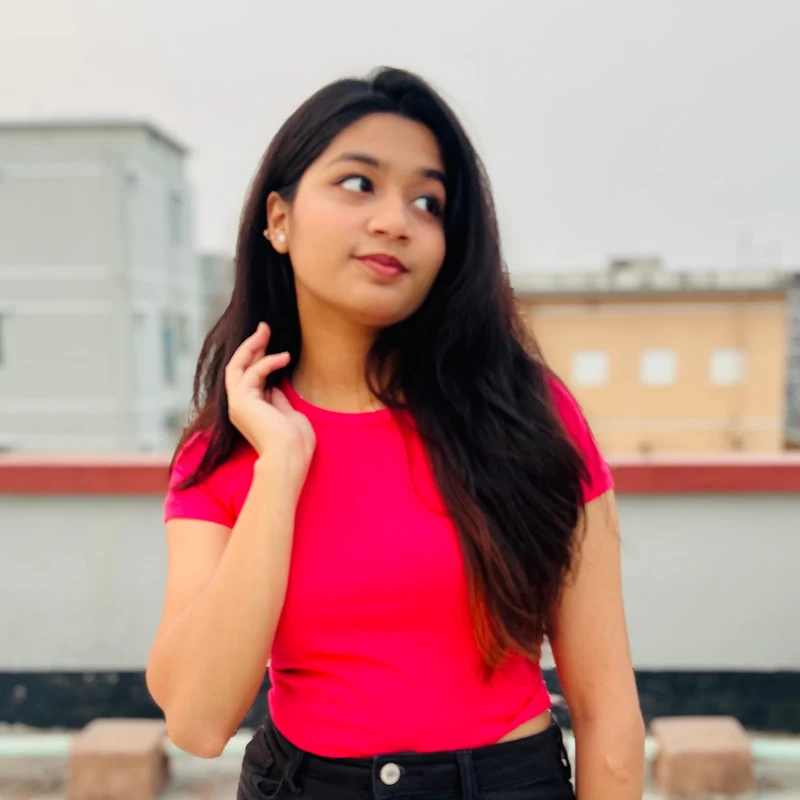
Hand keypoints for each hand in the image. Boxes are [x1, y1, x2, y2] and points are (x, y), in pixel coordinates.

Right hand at [224, 323, 315, 487]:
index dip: (258, 358)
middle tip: (264, 327)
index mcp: (251, 410)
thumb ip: (278, 399)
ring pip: (237, 366)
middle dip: (250, 345)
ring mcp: (238, 404)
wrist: (290, 457)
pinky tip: (284, 357)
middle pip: (237, 368)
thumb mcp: (288, 414)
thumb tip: (276, 385)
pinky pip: (251, 373)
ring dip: (252, 345)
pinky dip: (267, 362)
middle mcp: (239, 406)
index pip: (249, 377)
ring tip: (267, 330)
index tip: (271, 343)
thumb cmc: (295, 442)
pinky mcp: (241, 401)